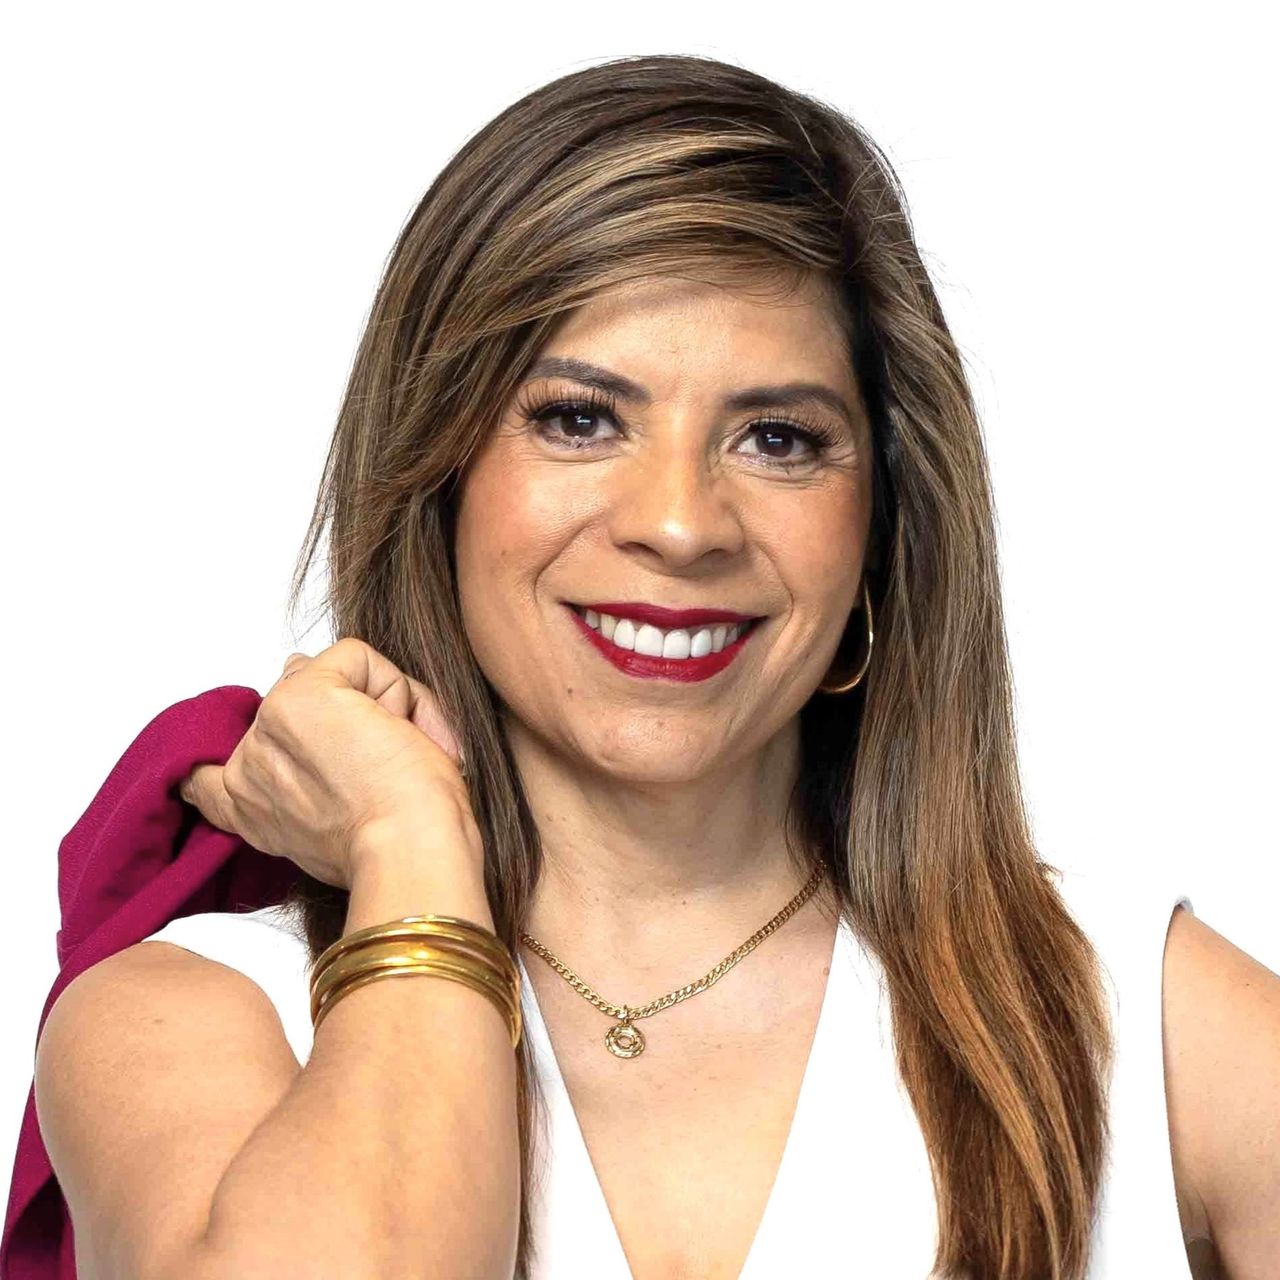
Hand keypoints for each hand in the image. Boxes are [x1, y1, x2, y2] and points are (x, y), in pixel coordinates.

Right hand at [178, 638, 478, 889]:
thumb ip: (305, 765)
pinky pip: (356, 657)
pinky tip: (402, 731)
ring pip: (335, 679)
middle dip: (351, 724)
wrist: (409, 851)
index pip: (206, 776)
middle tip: (383, 774)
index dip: (242, 756)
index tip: (276, 764)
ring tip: (398, 756)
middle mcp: (248, 769)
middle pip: (302, 708)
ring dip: (381, 708)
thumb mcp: (335, 821)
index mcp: (251, 811)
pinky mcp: (301, 694)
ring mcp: (268, 725)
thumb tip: (295, 665)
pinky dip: (397, 686)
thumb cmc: (398, 845)